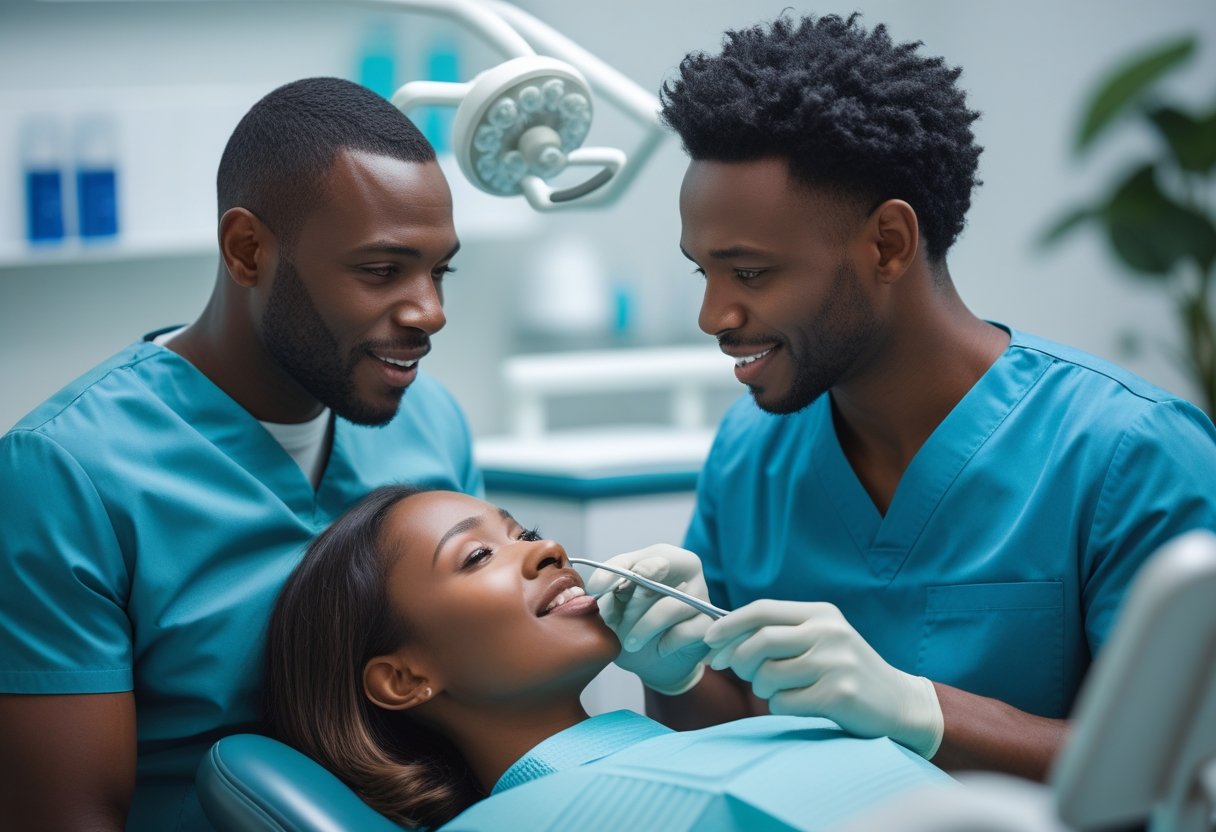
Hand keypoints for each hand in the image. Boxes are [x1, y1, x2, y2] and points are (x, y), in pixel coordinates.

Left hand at [586, 544, 711, 694]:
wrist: (655, 662)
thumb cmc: (633, 624)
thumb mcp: (615, 606)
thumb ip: (607, 591)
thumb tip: (590, 589)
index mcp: (662, 556)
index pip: (635, 557)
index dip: (613, 572)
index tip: (596, 589)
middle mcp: (686, 569)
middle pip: (659, 567)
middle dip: (633, 599)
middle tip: (617, 622)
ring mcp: (701, 595)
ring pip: (671, 604)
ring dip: (644, 627)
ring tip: (630, 643)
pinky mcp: (709, 623)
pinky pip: (686, 630)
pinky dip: (667, 642)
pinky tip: (660, 648)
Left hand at [704, 600, 942, 757]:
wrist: (899, 703)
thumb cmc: (845, 672)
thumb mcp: (819, 640)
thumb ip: (780, 634)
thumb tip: (720, 638)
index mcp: (820, 613)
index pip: (761, 610)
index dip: (728, 625)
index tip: (709, 641)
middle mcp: (828, 632)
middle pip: (759, 641)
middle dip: (739, 660)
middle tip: (741, 674)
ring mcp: (835, 662)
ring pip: (768, 675)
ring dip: (763, 689)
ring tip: (783, 691)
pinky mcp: (838, 694)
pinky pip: (784, 703)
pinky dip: (782, 708)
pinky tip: (802, 705)